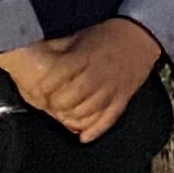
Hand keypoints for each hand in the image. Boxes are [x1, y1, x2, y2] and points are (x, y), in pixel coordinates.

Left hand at [0, 17, 160, 141]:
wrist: (142, 35)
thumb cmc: (105, 37)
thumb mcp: (79, 37)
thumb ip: (58, 51)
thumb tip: (31, 57)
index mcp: (85, 58)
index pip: (60, 77)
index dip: (46, 87)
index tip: (38, 90)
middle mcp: (99, 75)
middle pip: (72, 99)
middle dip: (57, 105)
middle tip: (50, 105)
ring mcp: (112, 89)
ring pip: (89, 112)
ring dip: (73, 119)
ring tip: (64, 118)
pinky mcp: (123, 99)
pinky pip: (108, 119)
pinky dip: (95, 130)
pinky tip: (83, 137)